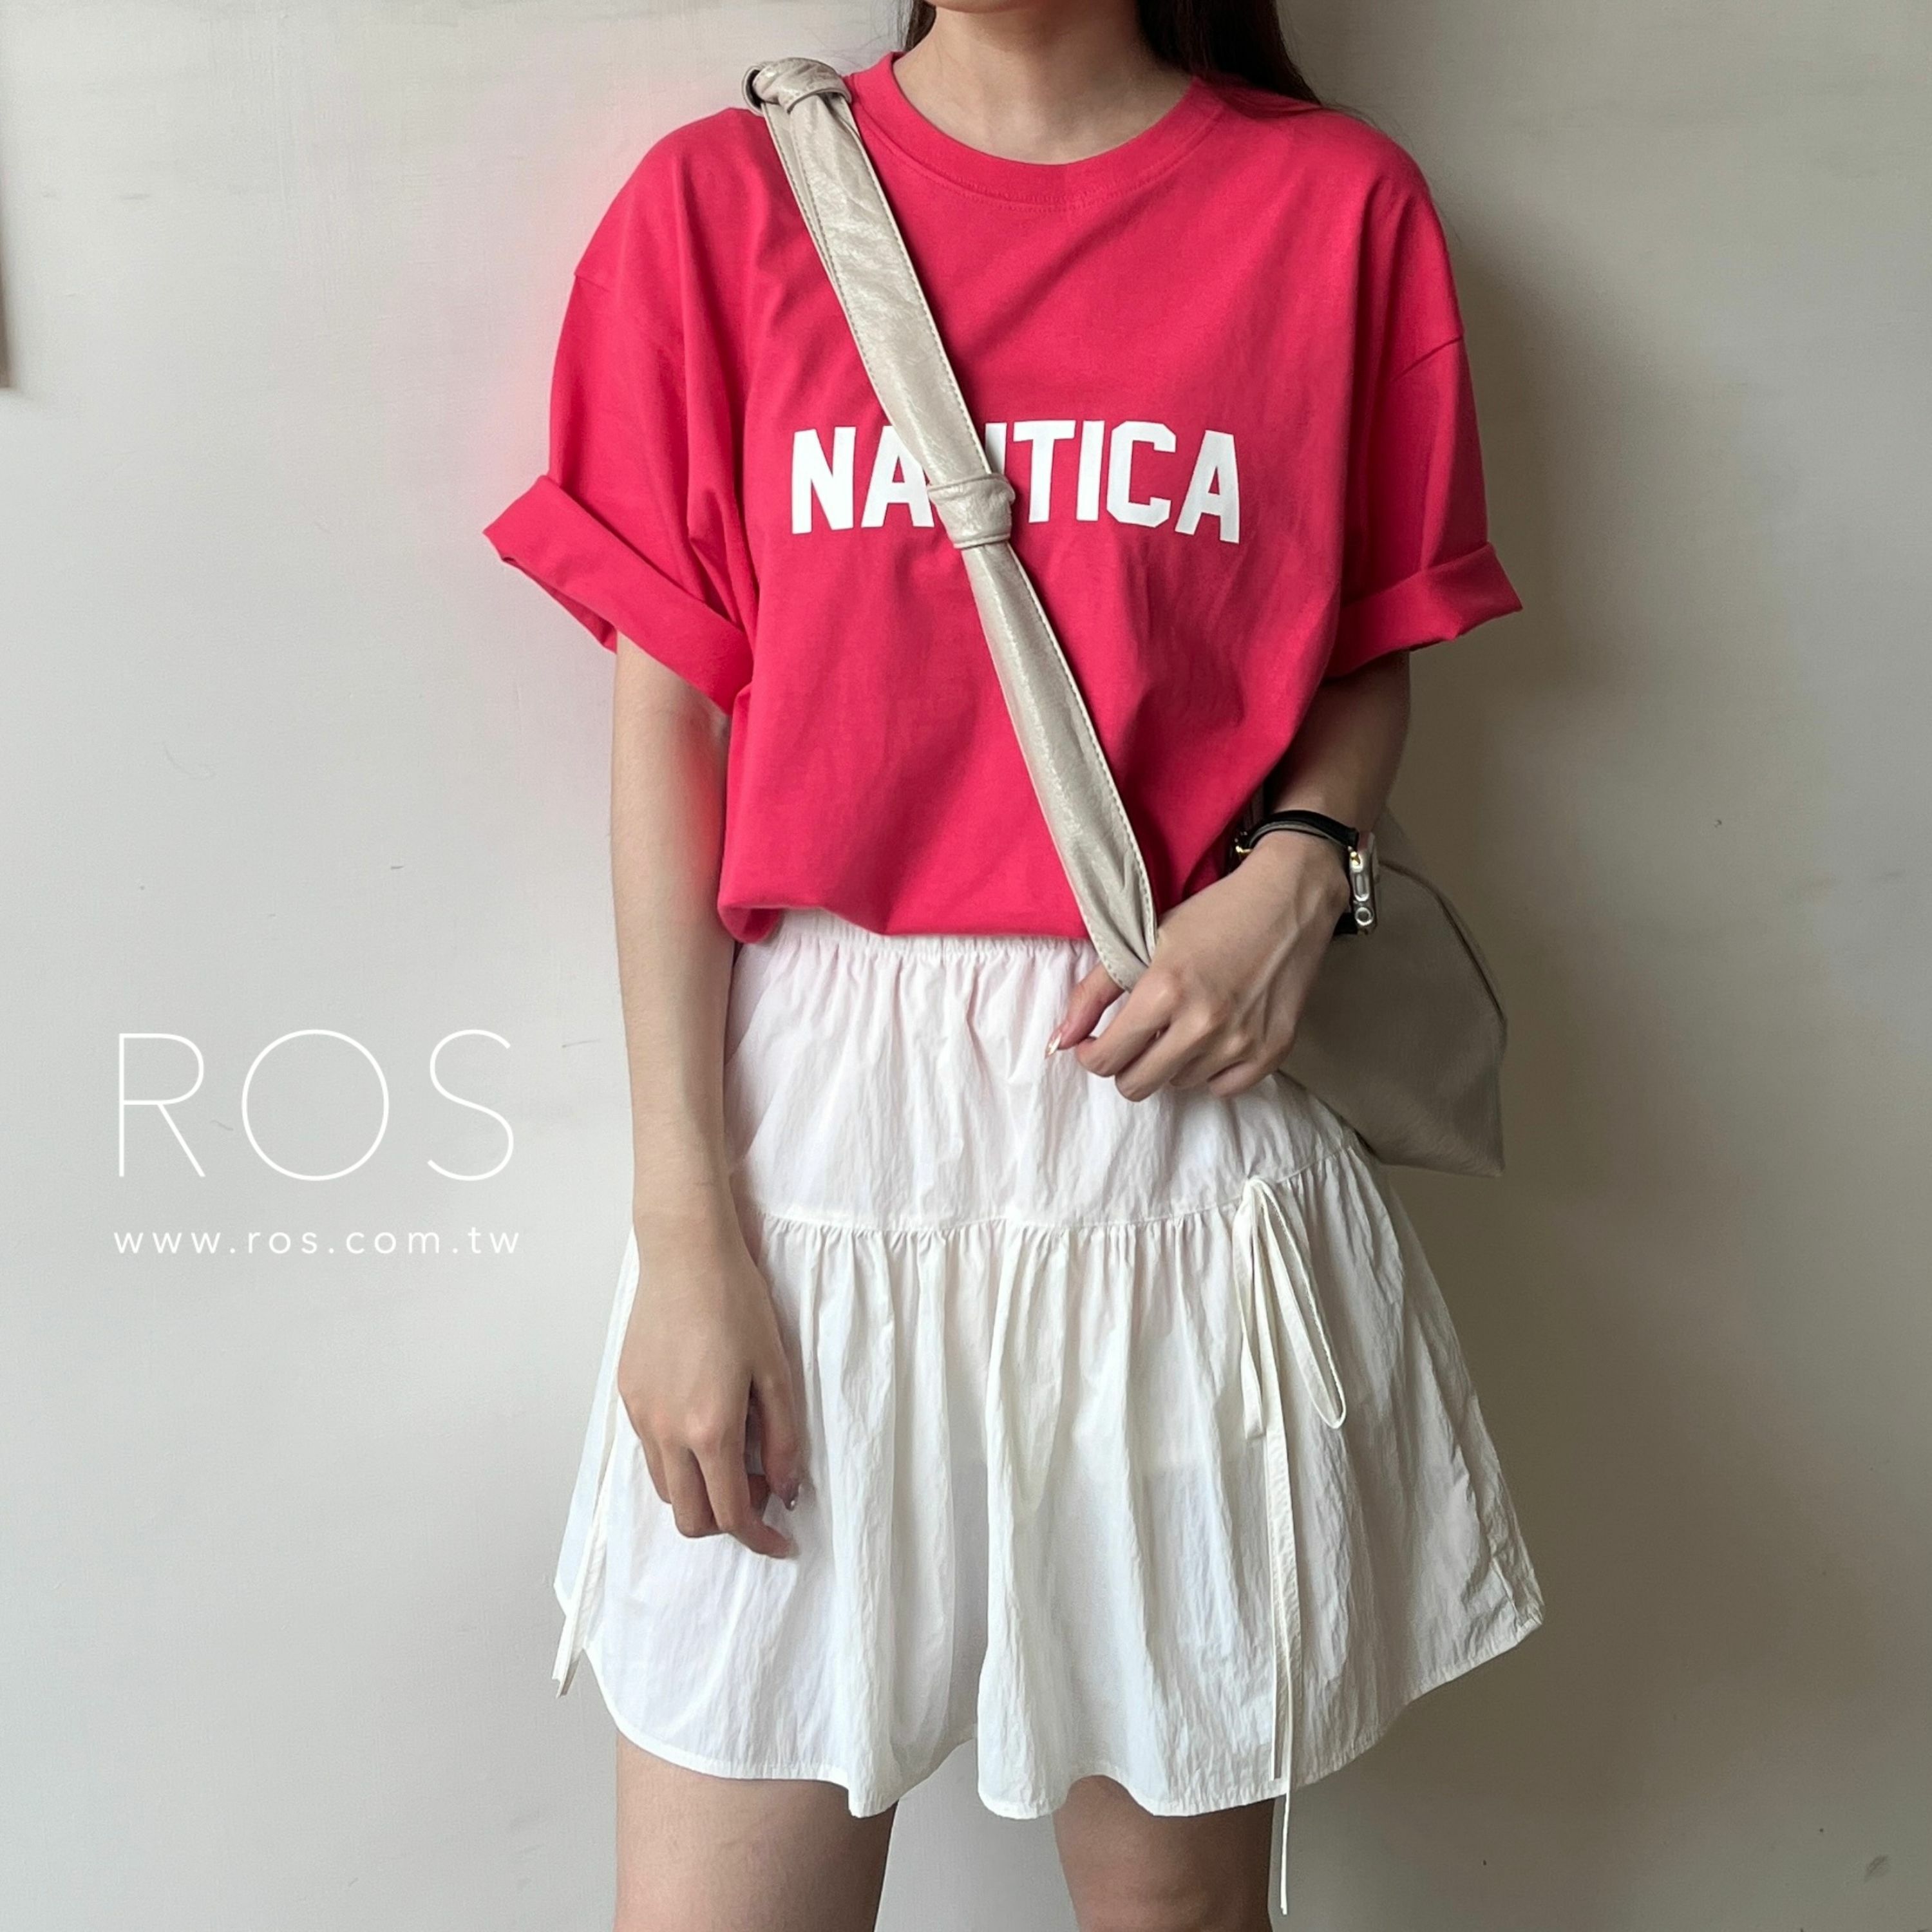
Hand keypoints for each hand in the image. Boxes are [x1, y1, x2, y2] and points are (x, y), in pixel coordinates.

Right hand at [618, 1200, 805, 1557]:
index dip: (759, 1538)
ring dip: (700, 1490)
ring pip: (666, 1488)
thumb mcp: (777, 1372)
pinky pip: (650, 1450)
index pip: (730, 1514)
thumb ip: (783, 1439)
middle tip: (760, 1488)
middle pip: (689, 1518)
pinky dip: (678, 1458)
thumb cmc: (738, 1304)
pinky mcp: (627, 1396)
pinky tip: (703, 1421)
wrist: (685, 1255)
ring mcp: (641, 1416)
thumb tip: (785, 1491)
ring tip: (733, 1452)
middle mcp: (666, 1432)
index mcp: (709, 1429)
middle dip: (727, 1521)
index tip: (781, 1541)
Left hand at [1050, 832, 1349, 1101]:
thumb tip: (1058, 1040)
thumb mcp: (1145, 942)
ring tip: (1184, 1024)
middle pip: (1138, 1085)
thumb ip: (1095, 992)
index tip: (1095, 1043)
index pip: (1106, 1060)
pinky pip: (1222, 1088)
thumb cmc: (1214, 915)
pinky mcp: (1272, 1051)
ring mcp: (1241, 1042)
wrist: (1289, 901)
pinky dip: (1211, 1070)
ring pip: (1179, 1084)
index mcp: (1164, 991)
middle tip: (1136, 1039)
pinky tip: (1214, 1037)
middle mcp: (1203, 1023)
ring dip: (1172, 1062)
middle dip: (1126, 1066)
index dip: (1092, 1055)